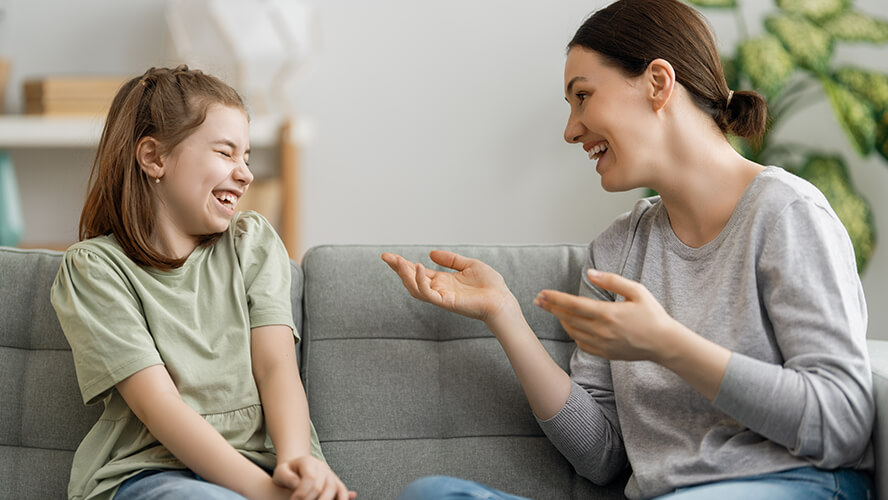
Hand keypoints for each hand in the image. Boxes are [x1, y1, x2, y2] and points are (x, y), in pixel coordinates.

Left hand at [273, 456, 354, 499]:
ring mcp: (330, 474)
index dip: (303, 493)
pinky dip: (343, 498)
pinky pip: (342, 491)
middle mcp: (322, 467)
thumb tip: (296, 483)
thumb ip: (286, 477)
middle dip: (312, 499)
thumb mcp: (281, 473)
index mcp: (308, 462)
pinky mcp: (335, 483)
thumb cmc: (287, 474)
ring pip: (335, 488)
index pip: (310, 478)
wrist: (295, 471)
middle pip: (323, 485)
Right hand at [381, 251, 517, 323]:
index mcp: (442, 281)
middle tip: (385, 257)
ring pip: (415, 288)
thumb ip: (449, 260)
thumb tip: (430, 253)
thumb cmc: (489, 285)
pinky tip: (419, 268)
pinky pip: (428, 293)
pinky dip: (421, 281)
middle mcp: (439, 289)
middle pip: (411, 280)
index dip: (403, 264)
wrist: (501, 299)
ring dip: (405, 275)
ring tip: (398, 261)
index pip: (418, 272)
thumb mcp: (468, 265)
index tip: (389, 256)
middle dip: (398, 269)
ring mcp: (441, 297)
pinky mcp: (446, 302)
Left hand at [534, 269, 677, 361]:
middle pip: (568, 318)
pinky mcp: (605, 353)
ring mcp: (602, 344)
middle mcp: (602, 331)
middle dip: (551, 308)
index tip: (542, 293)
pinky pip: (582, 344)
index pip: (573, 304)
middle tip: (538, 300)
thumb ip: (611, 280)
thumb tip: (590, 273)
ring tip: (553, 310)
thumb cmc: (653, 315)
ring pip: (572, 332)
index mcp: (608, 313)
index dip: (555, 298)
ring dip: (560, 320)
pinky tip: (570, 326)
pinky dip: (573, 334)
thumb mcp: (637, 291)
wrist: (665, 344)